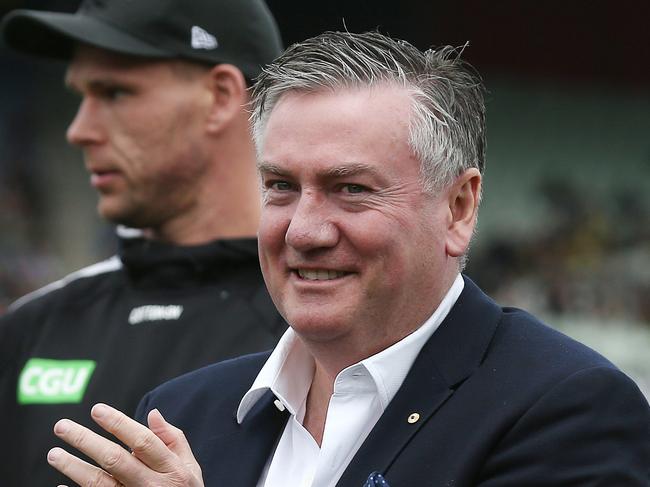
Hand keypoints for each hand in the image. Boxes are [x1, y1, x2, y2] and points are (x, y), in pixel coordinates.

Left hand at [47, 403, 202, 486]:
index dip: (119, 424)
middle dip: (86, 441)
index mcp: (171, 469)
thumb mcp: (189, 464)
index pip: (143, 441)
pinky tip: (60, 486)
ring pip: (99, 484)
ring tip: (54, 454)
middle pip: (115, 460)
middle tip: (62, 426)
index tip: (97, 410)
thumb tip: (152, 413)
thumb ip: (172, 438)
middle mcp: (151, 486)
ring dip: (73, 468)